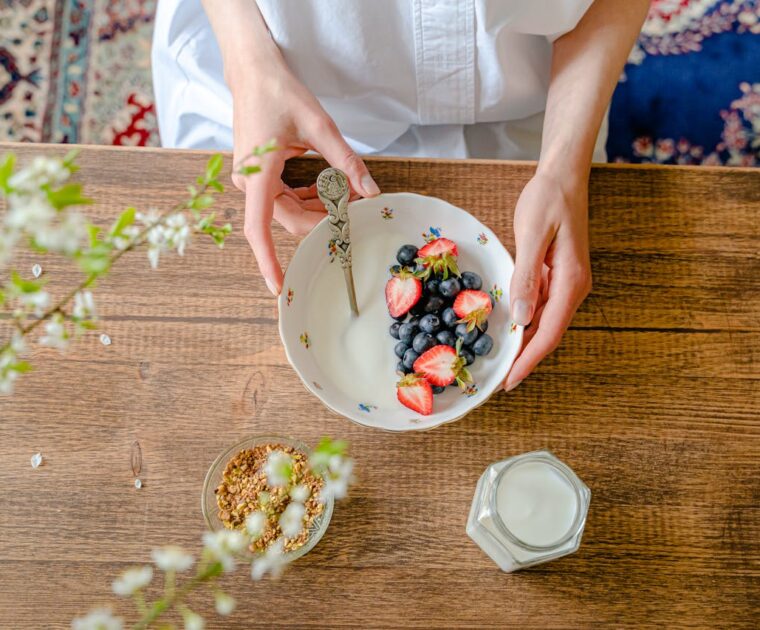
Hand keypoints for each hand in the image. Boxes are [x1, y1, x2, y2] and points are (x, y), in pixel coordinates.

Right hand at [229, 62, 378, 294]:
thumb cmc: (278, 91)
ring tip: (351, 196)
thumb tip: (371, 190)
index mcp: (257, 173)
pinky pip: (286, 199)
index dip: (267, 261)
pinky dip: (310, 198)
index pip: (258, 229)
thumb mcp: (319, 125)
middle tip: (357, 211)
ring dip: (320, 209)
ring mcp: (252, 181)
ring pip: (289, 211)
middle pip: (288, 220)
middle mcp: (250, 183)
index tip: (278, 286)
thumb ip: (346, 161)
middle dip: (323, 221)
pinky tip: (332, 189)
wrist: (252, 70)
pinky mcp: (259, 176)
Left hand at [503, 171, 591, 390]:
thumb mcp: (532, 234)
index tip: (509, 381)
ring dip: (523, 343)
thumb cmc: (548, 199)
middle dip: (525, 358)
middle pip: (548, 333)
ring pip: (543, 322)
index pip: (549, 332)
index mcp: (571, 281)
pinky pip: (539, 306)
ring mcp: (565, 282)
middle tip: (498, 381)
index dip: (529, 360)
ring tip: (499, 362)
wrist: (562, 176)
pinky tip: (506, 329)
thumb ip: (526, 276)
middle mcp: (573, 287)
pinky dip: (523, 321)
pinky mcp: (555, 275)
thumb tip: (522, 317)